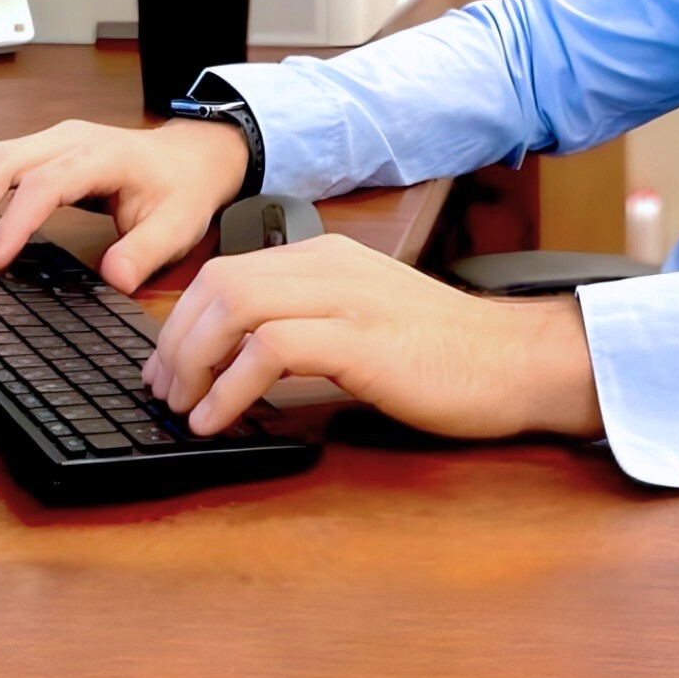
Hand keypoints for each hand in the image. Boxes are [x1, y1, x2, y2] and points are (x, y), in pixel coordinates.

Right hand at [0, 118, 247, 293]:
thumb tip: (115, 278)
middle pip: (0, 164)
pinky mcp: (35, 152)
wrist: (190, 156)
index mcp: (99, 155)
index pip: (44, 185)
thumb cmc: (181, 189)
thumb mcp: (178, 225)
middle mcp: (65, 141)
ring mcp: (47, 142)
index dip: (11, 223)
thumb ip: (146, 252)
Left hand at [140, 233, 606, 441]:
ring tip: (184, 408)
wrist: (515, 361)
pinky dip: (230, 387)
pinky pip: (270, 350)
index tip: (167, 369)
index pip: (227, 271)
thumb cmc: (446, 354)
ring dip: (193, 361)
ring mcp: (347, 299)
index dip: (182, 321)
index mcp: (328, 258)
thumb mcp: (367, 321)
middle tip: (163, 393)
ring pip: (235, 304)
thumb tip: (244, 360)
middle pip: (219, 283)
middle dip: (175, 341)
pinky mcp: (361, 340)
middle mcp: (330, 266)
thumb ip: (312, 325)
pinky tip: (220, 420)